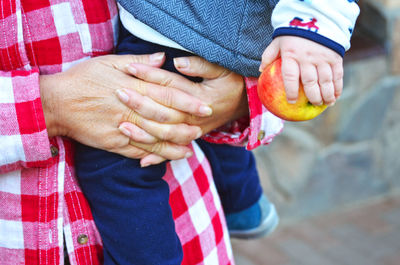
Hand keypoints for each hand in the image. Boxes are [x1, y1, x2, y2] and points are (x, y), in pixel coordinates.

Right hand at [40, 53, 211, 159]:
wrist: (56, 103)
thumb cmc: (82, 79)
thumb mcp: (108, 63)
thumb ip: (138, 63)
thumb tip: (163, 59)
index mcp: (132, 88)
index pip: (167, 96)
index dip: (188, 102)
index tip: (204, 107)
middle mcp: (130, 110)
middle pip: (165, 120)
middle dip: (186, 125)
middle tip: (202, 128)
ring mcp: (122, 129)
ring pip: (155, 139)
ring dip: (175, 143)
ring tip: (191, 146)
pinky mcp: (113, 144)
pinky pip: (138, 151)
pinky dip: (155, 155)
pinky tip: (169, 157)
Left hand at [119, 57, 247, 164]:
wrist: (245, 103)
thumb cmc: (232, 82)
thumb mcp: (222, 68)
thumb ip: (200, 65)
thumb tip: (177, 61)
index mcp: (200, 97)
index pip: (170, 85)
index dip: (149, 75)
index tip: (129, 68)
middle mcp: (195, 117)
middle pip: (163, 111)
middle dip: (139, 103)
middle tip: (118, 93)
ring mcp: (193, 130)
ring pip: (165, 134)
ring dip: (143, 131)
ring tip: (121, 126)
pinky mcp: (192, 138)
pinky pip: (174, 151)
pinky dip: (159, 157)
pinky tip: (141, 162)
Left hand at [260, 36, 342, 105]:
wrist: (314, 18)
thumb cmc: (292, 35)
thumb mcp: (278, 42)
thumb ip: (269, 56)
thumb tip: (260, 70)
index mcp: (291, 55)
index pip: (290, 76)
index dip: (291, 90)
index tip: (291, 101)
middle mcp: (307, 57)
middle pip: (310, 82)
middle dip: (313, 96)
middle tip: (313, 104)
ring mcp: (322, 57)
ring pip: (326, 80)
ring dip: (327, 94)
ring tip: (326, 104)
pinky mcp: (335, 56)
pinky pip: (337, 74)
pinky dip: (337, 87)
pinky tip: (335, 96)